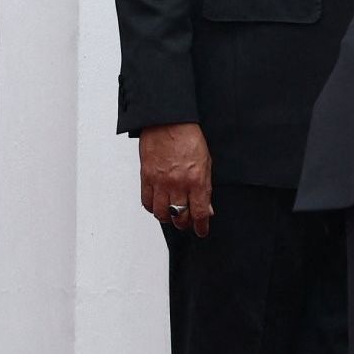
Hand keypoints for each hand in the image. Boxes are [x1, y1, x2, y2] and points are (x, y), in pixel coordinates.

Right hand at [139, 122, 212, 237]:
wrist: (168, 122)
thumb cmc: (189, 138)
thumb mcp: (206, 162)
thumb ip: (206, 187)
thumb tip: (207, 208)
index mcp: (196, 180)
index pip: (199, 212)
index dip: (201, 226)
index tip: (202, 231)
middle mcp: (178, 184)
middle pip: (180, 216)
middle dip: (185, 223)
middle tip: (187, 223)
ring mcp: (160, 182)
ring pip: (161, 213)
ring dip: (168, 218)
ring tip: (172, 216)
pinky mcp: (146, 178)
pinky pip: (147, 202)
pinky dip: (152, 208)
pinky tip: (158, 206)